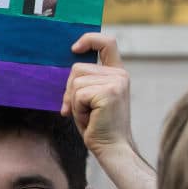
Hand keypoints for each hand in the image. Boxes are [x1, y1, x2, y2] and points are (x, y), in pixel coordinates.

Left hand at [61, 33, 134, 157]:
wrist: (111, 148)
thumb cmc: (98, 126)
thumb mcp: (90, 98)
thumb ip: (84, 81)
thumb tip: (68, 70)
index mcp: (117, 73)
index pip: (107, 43)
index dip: (89, 39)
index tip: (74, 48)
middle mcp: (119, 75)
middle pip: (77, 68)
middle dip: (70, 90)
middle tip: (81, 110)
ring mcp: (116, 82)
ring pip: (76, 82)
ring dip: (74, 102)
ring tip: (89, 116)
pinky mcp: (109, 92)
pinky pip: (78, 94)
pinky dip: (77, 109)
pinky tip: (90, 119)